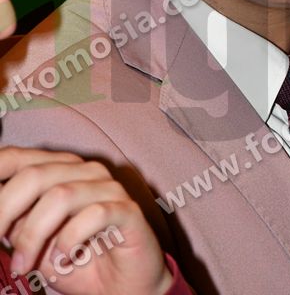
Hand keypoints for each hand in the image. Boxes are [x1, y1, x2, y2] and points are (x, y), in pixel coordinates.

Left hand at [0, 147, 172, 294]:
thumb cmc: (78, 262)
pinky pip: (93, 215)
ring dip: (33, 236)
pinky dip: (70, 240)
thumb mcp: (36, 244)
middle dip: (6, 212)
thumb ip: (17, 225)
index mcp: (58, 170)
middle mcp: (84, 171)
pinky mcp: (127, 209)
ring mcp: (108, 187)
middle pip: (34, 175)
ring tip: (24, 267)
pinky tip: (65, 259)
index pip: (17, 158)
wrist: (123, 287)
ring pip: (60, 196)